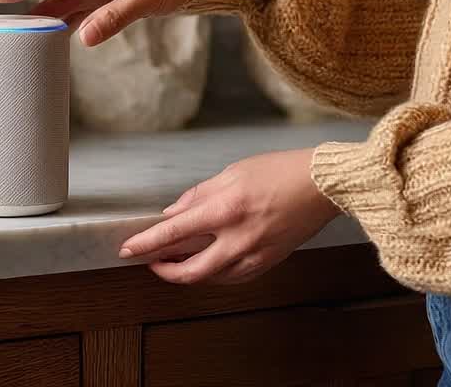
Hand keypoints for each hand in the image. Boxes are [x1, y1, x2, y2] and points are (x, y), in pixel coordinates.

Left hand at [118, 148, 340, 284]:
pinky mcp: (268, 262)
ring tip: (176, 260)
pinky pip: (233, 278)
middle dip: (164, 270)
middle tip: (151, 261)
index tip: (128, 249)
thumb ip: (198, 195)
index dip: (147, 244)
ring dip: (188, 273)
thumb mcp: (231, 173)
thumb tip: (173, 212)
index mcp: (225, 210)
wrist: (321, 186)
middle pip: (190, 271)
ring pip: (211, 278)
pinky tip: (207, 264)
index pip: (174, 233)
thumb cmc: (280, 172)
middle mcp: (238, 238)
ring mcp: (255, 254)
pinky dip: (214, 274)